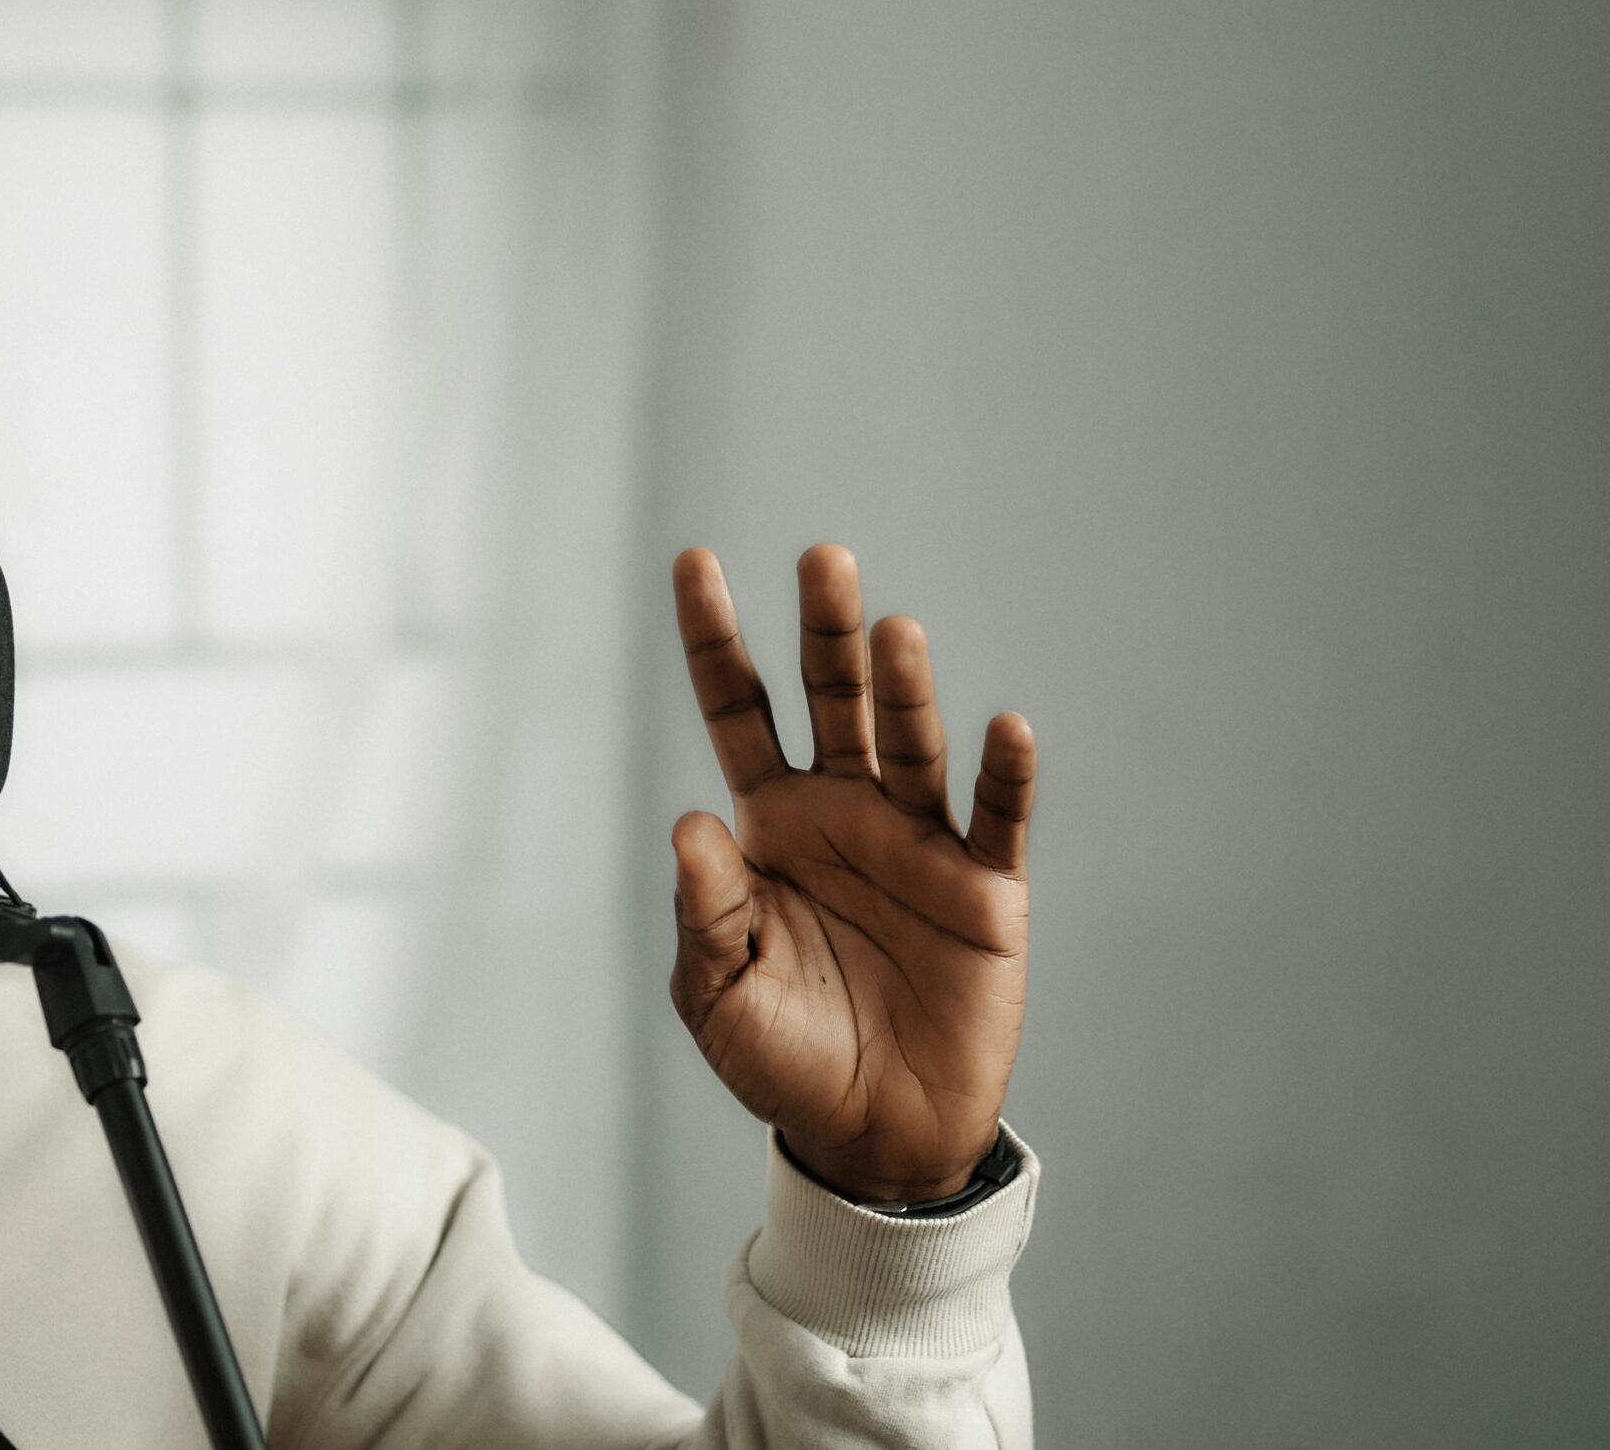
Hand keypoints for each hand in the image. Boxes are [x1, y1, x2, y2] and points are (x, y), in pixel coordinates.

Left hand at [667, 545, 1035, 1203]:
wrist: (874, 1136)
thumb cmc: (783, 1057)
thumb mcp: (718, 993)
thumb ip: (704, 909)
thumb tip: (690, 821)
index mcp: (770, 822)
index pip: (739, 708)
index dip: (716, 638)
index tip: (693, 560)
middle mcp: (845, 812)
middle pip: (832, 701)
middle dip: (826, 632)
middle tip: (822, 558)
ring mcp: (918, 843)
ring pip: (911, 744)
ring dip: (906, 689)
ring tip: (894, 634)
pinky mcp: (984, 892)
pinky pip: (996, 820)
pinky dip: (1004, 774)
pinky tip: (1005, 727)